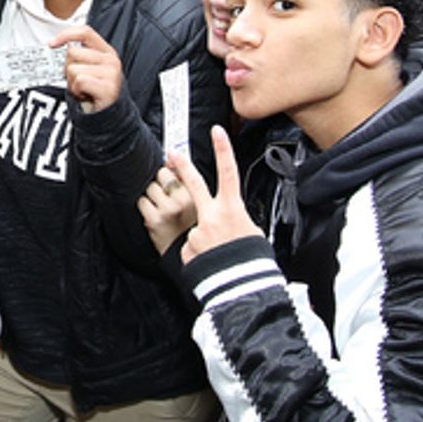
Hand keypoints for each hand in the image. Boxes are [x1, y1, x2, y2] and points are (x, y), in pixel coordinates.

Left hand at [50, 26, 122, 113]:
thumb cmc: (93, 91)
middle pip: (72, 53)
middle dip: (68, 69)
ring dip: (71, 82)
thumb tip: (56, 44)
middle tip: (78, 81)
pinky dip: (76, 91)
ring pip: (73, 69)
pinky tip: (85, 95)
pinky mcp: (108, 87)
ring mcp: (111, 73)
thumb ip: (78, 55)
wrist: (108, 115)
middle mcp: (111, 60)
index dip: (66, 34)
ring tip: (82, 90)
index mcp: (106, 51)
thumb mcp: (89, 68)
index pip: (85, 32)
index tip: (52, 43)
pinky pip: (79, 81)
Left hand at [137, 166, 196, 255]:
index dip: (174, 160)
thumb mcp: (196, 203)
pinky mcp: (154, 220)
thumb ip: (185, 180)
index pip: (183, 170)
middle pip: (162, 174)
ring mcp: (168, 210)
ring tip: (159, 204)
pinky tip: (152, 212)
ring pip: (150, 186)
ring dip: (151, 193)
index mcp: (196, 196)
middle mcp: (183, 202)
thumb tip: (170, 159)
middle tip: (164, 193)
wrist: (183, 253)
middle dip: (160, 181)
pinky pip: (141, 201)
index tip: (170, 154)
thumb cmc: (189, 227)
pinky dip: (144, 205)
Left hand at [173, 126, 261, 263]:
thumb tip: (226, 219)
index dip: (223, 150)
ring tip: (216, 256)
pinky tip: (208, 264)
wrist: (242, 289)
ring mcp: (196, 231)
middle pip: (194, 184)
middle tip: (171, 153)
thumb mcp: (251, 233)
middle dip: (182, 166)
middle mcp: (211, 216)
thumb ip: (235, 219)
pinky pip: (190, 248)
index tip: (216, 132)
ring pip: (194, 228)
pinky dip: (197, 255)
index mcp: (232, 210)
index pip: (229, 173)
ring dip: (201, 239)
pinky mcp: (186, 248)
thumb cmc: (251, 262)